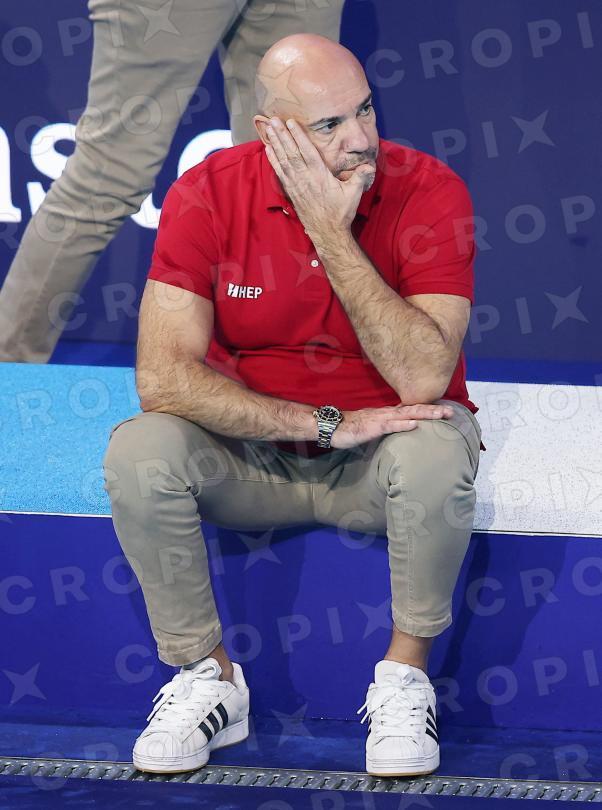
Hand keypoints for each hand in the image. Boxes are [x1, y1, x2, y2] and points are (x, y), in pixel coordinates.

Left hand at [264, 117, 374, 238]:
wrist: (328, 233)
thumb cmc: (341, 212)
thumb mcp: (354, 193)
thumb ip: (360, 177)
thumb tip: (370, 165)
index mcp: (321, 176)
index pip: (308, 152)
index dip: (298, 136)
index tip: (290, 122)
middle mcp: (306, 179)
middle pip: (292, 153)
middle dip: (282, 135)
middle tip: (273, 120)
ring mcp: (297, 185)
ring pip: (284, 161)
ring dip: (275, 144)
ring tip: (268, 129)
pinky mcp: (292, 192)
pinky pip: (280, 173)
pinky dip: (274, 160)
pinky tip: (268, 149)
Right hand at [329, 403, 454, 449]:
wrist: (332, 426)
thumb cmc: (351, 428)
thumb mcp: (373, 428)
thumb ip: (387, 428)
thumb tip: (399, 432)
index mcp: (387, 414)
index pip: (411, 409)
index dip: (428, 409)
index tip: (445, 409)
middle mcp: (387, 413)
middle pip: (414, 409)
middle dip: (434, 410)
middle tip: (452, 411)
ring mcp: (381, 419)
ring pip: (407, 415)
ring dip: (425, 414)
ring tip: (441, 414)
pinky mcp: (373, 428)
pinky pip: (390, 426)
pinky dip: (403, 425)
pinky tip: (415, 425)